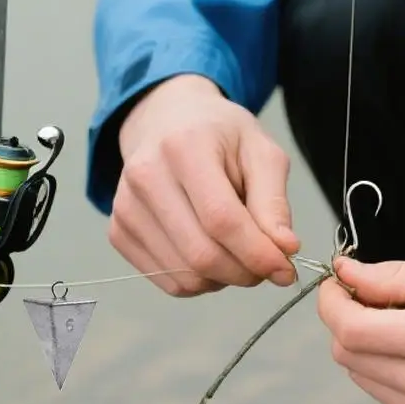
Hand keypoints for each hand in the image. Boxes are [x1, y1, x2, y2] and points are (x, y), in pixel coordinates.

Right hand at [112, 74, 299, 294]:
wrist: (166, 122)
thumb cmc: (221, 136)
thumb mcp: (261, 152)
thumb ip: (273, 202)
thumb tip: (285, 249)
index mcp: (184, 147)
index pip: (221, 219)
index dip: (257, 253)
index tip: (285, 269)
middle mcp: (145, 177)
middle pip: (201, 255)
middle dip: (244, 272)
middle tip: (267, 266)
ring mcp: (126, 207)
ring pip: (185, 276)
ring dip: (224, 279)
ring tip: (238, 251)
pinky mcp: (119, 232)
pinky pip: (169, 282)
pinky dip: (200, 280)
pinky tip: (211, 252)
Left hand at [316, 256, 404, 403]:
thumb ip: (397, 277)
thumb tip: (347, 274)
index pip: (350, 330)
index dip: (333, 303)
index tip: (341, 283)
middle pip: (348, 356)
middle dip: (349, 321)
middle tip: (377, 299)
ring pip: (363, 379)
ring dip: (369, 348)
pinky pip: (388, 399)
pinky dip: (390, 372)